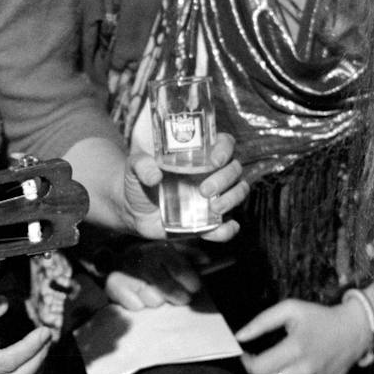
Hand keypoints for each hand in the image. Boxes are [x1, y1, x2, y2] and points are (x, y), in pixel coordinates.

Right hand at [104, 241, 202, 308]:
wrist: (122, 259)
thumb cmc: (156, 260)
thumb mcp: (175, 252)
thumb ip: (191, 256)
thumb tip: (206, 261)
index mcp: (158, 247)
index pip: (173, 261)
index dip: (186, 276)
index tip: (195, 287)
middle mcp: (140, 256)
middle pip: (160, 281)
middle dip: (174, 293)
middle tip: (183, 299)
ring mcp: (125, 269)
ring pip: (149, 295)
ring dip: (156, 299)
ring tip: (157, 296)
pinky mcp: (113, 284)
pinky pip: (133, 303)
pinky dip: (138, 304)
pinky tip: (141, 299)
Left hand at [122, 132, 247, 242]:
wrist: (134, 211)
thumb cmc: (139, 181)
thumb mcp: (135, 167)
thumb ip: (141, 165)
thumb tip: (154, 175)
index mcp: (199, 155)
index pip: (224, 144)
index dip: (225, 149)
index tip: (214, 160)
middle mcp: (212, 174)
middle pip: (235, 169)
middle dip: (225, 179)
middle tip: (204, 190)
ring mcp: (214, 197)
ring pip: (239, 193)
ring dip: (232, 199)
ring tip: (214, 207)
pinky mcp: (208, 221)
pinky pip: (227, 226)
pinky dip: (228, 229)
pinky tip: (223, 228)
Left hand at [237, 296, 373, 373]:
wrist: (353, 332)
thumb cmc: (319, 318)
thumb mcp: (290, 309)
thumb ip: (261, 322)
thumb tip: (238, 337)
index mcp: (296, 348)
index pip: (257, 369)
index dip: (246, 362)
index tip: (248, 354)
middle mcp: (305, 370)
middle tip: (258, 363)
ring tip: (271, 372)